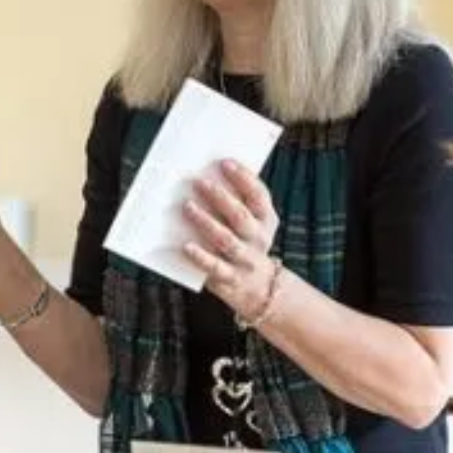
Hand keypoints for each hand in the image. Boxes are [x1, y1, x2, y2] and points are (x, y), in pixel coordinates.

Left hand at [182, 160, 279, 320]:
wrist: (261, 290)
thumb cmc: (248, 244)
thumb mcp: (253, 223)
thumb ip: (238, 202)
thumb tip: (209, 175)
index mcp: (267, 219)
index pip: (259, 195)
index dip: (243, 177)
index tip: (224, 162)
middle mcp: (259, 238)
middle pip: (240, 215)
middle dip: (220, 197)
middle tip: (198, 181)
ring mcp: (246, 259)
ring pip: (226, 239)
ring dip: (206, 221)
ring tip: (187, 206)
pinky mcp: (230, 279)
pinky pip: (214, 267)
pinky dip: (200, 256)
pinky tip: (186, 245)